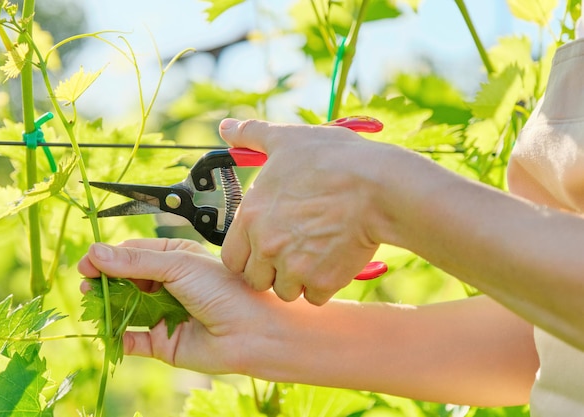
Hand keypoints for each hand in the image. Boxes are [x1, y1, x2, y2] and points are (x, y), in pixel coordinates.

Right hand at [77, 238, 272, 374]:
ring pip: (125, 310)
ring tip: (93, 304)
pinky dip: (117, 338)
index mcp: (174, 258)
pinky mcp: (163, 343)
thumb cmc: (222, 289)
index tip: (87, 262)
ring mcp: (163, 314)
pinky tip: (108, 332)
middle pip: (124, 282)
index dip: (108, 257)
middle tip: (86, 284)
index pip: (132, 253)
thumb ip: (136, 260)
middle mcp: (167, 285)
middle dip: (104, 283)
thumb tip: (95, 251)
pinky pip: (132, 340)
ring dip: (107, 308)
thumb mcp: (178, 264)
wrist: (250, 331)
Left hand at [219, 118, 380, 304]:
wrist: (379, 185)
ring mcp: (294, 267)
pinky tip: (333, 261)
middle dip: (271, 271)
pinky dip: (323, 285)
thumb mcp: (287, 140)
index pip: (231, 259)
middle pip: (256, 279)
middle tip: (293, 252)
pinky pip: (314, 297)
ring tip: (315, 254)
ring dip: (297, 280)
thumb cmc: (333, 159)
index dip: (248, 254)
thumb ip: (251, 136)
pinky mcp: (323, 281)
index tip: (265, 245)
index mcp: (250, 217)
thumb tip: (226, 127)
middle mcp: (266, 246)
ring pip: (285, 291)